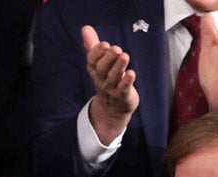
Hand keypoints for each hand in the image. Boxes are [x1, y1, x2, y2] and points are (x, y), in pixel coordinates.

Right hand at [81, 25, 138, 144]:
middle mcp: (101, 79)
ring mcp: (111, 89)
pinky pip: (123, 89)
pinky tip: (131, 74)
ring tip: (125, 56)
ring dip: (118, 67)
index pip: (92, 60)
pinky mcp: (123, 96)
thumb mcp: (99, 63)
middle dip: (108, 58)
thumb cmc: (107, 79)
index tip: (104, 44)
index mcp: (95, 70)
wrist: (112, 108)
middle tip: (116, 48)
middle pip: (102, 69)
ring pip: (113, 78)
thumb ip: (93, 45)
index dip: (97, 52)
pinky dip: (127, 82)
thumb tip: (85, 28)